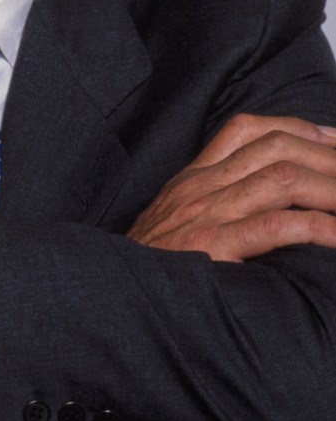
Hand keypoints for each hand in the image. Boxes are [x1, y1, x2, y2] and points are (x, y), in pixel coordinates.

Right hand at [127, 113, 335, 260]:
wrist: (107, 294)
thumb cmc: (147, 269)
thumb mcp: (172, 221)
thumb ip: (207, 204)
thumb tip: (256, 203)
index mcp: (193, 179)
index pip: (245, 130)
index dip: (294, 127)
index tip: (330, 139)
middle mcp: (201, 188)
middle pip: (275, 147)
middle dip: (326, 155)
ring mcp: (206, 214)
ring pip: (283, 179)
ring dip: (332, 186)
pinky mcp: (213, 248)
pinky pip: (277, 227)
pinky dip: (318, 227)